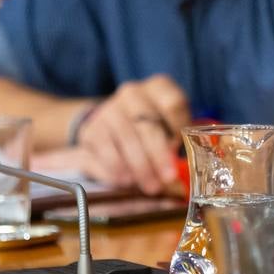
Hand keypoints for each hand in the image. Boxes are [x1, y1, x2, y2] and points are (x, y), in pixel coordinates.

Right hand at [73, 74, 190, 194]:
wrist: (115, 124)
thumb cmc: (154, 127)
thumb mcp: (171, 127)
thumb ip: (178, 142)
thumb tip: (182, 174)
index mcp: (158, 87)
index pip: (172, 103)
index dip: (179, 128)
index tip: (182, 150)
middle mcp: (132, 93)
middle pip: (148, 125)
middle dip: (159, 155)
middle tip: (167, 178)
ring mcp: (109, 109)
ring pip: (126, 139)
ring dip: (140, 166)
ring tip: (150, 186)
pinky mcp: (91, 128)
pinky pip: (104, 150)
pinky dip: (117, 168)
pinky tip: (127, 181)